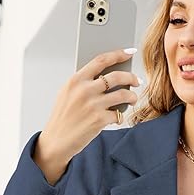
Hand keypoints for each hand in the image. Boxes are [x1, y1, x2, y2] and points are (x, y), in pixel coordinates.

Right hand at [37, 47, 141, 167]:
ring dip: (132, 96)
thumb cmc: (63, 118)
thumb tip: (107, 76)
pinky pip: (118, 114)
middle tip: (137, 80)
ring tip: (133, 99)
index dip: (118, 54)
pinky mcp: (99, 120)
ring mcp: (93, 105)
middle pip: (116, 76)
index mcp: (76, 80)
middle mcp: (85, 90)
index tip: (129, 52)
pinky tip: (118, 117)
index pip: (101, 60)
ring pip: (123, 94)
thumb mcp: (67, 94)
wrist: (56, 141)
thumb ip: (84, 83)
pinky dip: (120, 116)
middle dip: (131, 77)